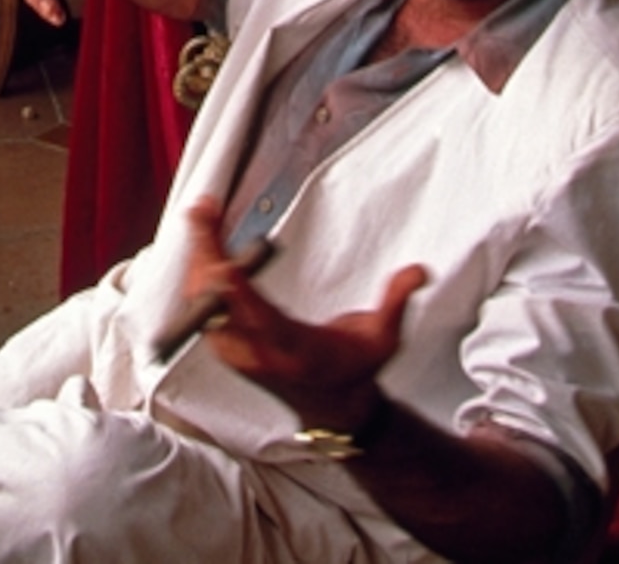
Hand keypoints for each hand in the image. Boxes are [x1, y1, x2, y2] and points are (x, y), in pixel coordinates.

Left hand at [179, 195, 419, 433]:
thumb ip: (397, 302)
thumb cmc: (355, 369)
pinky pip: (201, 308)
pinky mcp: (227, 346)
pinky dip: (199, 274)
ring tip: (202, 216)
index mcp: (293, 351)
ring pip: (202, 304)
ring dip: (199, 259)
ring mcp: (237, 353)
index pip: (260, 320)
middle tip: (204, 212)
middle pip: (217, 306)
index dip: (238, 293)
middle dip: (206, 257)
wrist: (333, 405)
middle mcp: (257, 354)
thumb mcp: (384, 340)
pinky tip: (203, 243)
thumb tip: (419, 272)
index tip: (224, 264)